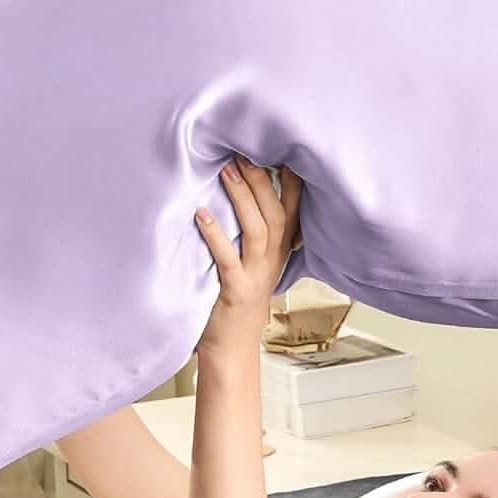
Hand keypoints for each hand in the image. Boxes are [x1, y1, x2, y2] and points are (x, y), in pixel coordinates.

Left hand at [195, 156, 302, 357]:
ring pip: (258, 230)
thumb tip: (240, 186)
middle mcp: (272, 261)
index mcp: (279, 251)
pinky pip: (227, 259)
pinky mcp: (235, 291)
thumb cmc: (236, 303)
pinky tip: (202, 215)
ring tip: (227, 170)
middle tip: (242, 150)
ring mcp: (255, 276)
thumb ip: (255, 232)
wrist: (232, 350)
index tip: (282, 147)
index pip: (295, 209)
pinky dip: (215, 235)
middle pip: (276, 213)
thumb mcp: (255, 263)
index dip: (293, 180)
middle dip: (262, 180)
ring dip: (242, 198)